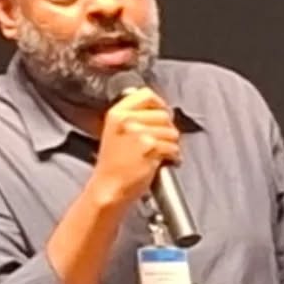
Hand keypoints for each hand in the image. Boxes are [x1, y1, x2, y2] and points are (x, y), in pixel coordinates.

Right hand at [91, 87, 180, 207]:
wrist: (108, 189)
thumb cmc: (113, 167)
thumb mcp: (115, 133)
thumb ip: (133, 118)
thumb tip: (160, 111)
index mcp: (117, 114)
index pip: (147, 95)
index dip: (160, 104)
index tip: (163, 113)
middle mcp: (127, 120)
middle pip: (164, 114)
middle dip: (168, 129)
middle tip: (162, 141)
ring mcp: (139, 133)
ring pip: (172, 131)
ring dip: (172, 144)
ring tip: (160, 154)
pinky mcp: (150, 148)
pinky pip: (174, 147)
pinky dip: (174, 157)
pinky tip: (164, 161)